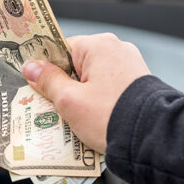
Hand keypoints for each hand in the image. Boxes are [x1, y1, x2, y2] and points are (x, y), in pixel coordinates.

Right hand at [21, 33, 150, 152]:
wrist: (152, 138)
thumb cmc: (110, 116)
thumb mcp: (70, 100)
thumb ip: (48, 81)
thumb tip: (31, 67)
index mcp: (99, 46)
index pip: (61, 49)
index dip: (46, 68)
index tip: (34, 84)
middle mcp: (117, 50)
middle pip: (77, 65)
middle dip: (63, 86)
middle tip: (51, 108)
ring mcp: (130, 67)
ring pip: (93, 80)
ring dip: (80, 98)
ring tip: (72, 120)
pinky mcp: (138, 85)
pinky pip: (108, 90)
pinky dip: (98, 103)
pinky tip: (92, 122)